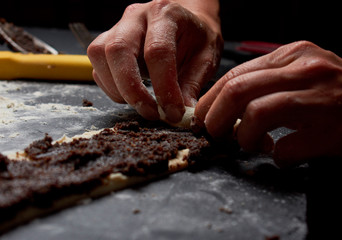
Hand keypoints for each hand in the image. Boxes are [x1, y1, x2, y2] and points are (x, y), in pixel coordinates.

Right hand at [87, 0, 222, 122]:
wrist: (185, 23)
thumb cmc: (195, 38)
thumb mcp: (205, 58)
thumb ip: (192, 85)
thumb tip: (182, 114)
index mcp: (166, 14)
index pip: (157, 51)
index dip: (164, 87)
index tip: (173, 112)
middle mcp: (136, 16)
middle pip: (119, 49)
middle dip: (131, 89)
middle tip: (150, 113)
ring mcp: (117, 27)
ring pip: (100, 55)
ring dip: (117, 88)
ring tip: (141, 104)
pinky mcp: (106, 41)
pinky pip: (97, 65)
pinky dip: (110, 86)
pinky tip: (130, 95)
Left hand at [195, 41, 341, 166]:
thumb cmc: (335, 94)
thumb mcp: (301, 74)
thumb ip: (266, 82)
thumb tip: (223, 105)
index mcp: (293, 55)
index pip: (235, 74)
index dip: (210, 100)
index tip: (201, 117)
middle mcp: (307, 70)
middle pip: (238, 90)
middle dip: (214, 118)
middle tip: (213, 134)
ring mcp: (323, 99)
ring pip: (257, 114)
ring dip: (243, 137)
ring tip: (249, 144)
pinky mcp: (336, 131)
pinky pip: (287, 148)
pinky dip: (278, 157)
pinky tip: (284, 156)